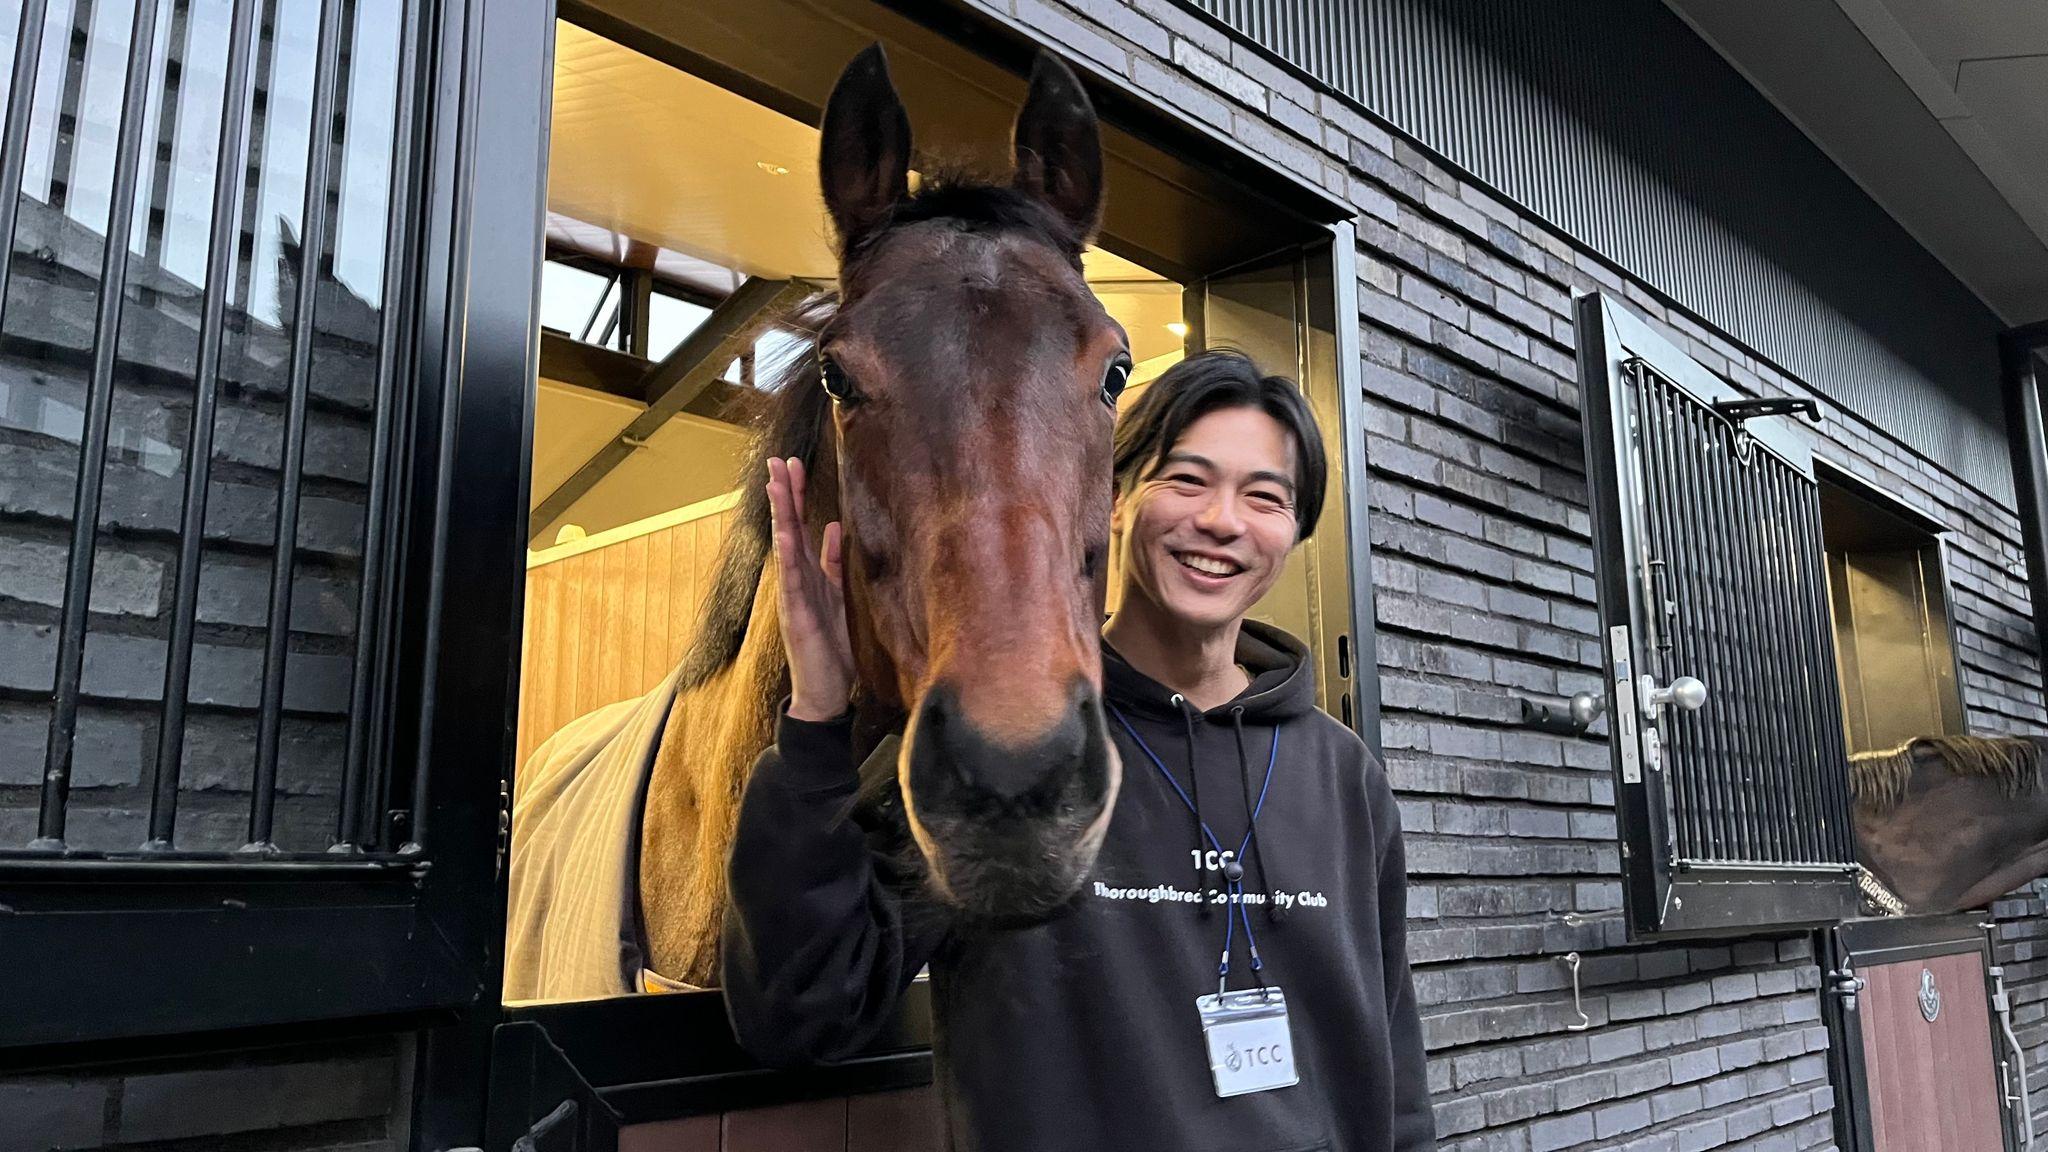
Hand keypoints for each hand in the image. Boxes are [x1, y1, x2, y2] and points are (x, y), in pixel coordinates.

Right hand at [766, 456, 854, 721]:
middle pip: (789, 528)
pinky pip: (792, 581)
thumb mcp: (841, 597)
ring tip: (776, 484)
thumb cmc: (834, 647)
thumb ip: (834, 563)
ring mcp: (793, 596)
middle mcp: (797, 580)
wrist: (826, 693)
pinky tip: (785, 535)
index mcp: (810, 574)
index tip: (794, 464)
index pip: (801, 526)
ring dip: (781, 515)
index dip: (797, 495)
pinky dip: (787, 556)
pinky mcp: (796, 615)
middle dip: (785, 494)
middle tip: (779, 460)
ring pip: (785, 547)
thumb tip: (835, 526)